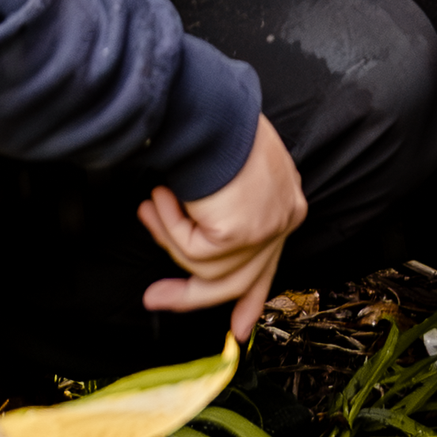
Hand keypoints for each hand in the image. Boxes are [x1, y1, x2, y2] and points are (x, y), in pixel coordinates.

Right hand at [139, 112, 306, 339]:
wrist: (208, 106)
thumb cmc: (213, 123)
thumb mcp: (226, 174)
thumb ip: (225, 212)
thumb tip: (202, 242)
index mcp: (286, 200)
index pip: (270, 260)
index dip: (251, 298)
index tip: (239, 331)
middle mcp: (285, 215)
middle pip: (240, 279)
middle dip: (190, 296)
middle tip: (152, 299)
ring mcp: (267, 227)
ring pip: (208, 270)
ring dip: (168, 237)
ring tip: (149, 204)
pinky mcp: (241, 233)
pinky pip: (192, 252)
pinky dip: (169, 226)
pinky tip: (161, 196)